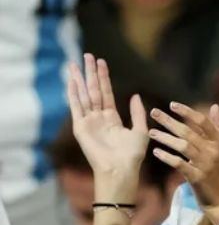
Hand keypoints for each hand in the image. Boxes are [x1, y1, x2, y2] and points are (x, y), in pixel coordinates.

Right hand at [67, 54, 147, 195]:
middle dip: (90, 73)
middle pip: (93, 90)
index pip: (106, 92)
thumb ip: (137, 112)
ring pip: (83, 95)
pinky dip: (73, 94)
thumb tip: (136, 95)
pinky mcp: (80, 128)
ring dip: (79, 79)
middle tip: (88, 55)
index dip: (104, 77)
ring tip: (76, 63)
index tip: (102, 62)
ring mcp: (88, 122)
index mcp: (112, 118)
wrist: (121, 168)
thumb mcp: (140, 130)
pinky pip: (76, 107)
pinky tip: (72, 81)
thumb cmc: (132, 155)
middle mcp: (98, 118)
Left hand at [148, 102, 218, 223]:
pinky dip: (167, 157)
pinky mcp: (197, 177)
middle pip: (189, 132)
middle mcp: (214, 151)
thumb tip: (214, 106)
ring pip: (183, 146)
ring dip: (165, 138)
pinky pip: (179, 164)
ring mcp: (205, 164)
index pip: (203, 122)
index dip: (187, 112)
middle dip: (170, 121)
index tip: (172, 104)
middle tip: (154, 113)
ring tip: (151, 133)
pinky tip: (156, 152)